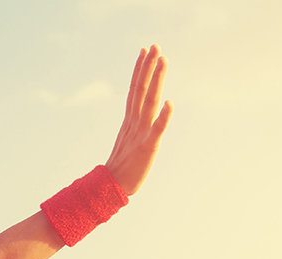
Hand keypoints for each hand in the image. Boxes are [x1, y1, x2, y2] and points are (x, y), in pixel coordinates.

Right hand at [105, 46, 172, 196]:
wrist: (111, 188)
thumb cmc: (122, 167)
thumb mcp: (129, 141)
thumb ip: (134, 127)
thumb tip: (138, 119)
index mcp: (130, 121)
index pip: (135, 89)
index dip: (140, 69)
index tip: (145, 51)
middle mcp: (135, 123)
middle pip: (142, 90)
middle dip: (149, 67)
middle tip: (155, 46)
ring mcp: (141, 134)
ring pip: (149, 102)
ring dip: (156, 81)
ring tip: (163, 61)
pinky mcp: (148, 147)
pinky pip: (157, 130)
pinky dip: (163, 116)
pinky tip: (170, 103)